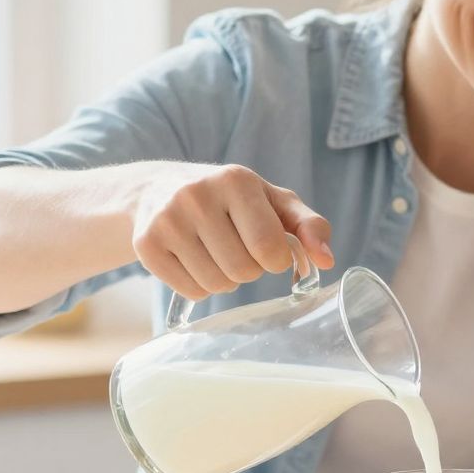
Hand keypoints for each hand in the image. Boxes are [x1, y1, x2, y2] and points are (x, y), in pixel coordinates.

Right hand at [133, 163, 333, 300]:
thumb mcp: (272, 202)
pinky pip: (190, 292)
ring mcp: (167, 220)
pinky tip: (193, 261)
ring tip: (215, 254)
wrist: (157, 189)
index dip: (276, 260)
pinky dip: (199, 287)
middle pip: (243, 271)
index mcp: (236, 180)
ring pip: (216, 285)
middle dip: (249, 270)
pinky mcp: (146, 245)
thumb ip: (308, 226)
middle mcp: (197, 196)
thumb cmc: (230, 200)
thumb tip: (327, 260)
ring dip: (225, 281)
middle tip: (237, 248)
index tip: (268, 249)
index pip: (269, 248)